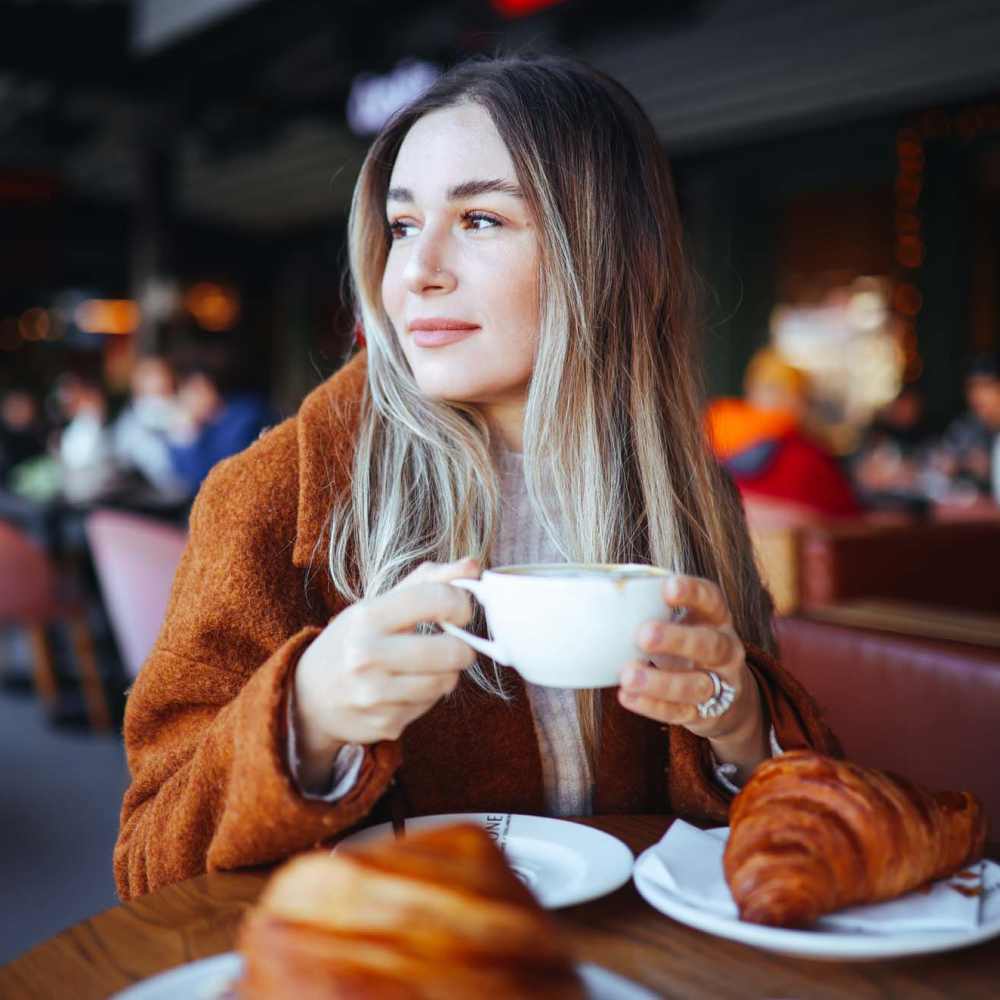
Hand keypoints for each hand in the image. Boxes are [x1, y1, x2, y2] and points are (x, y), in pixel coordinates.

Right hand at [292, 558, 479, 782]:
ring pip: (446, 682)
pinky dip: (428, 696)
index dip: (461, 604)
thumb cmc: (353, 640)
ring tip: (427, 666)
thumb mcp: (380, 604)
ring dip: (447, 673)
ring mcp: (374, 695)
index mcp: (368, 616)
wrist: (308, 696)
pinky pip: (430, 706)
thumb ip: (428, 581)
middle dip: (463, 648)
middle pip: (451, 651)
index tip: (460, 612)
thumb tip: (473, 566)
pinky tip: (407, 688)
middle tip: (456, 645)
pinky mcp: (383, 724)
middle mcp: (367, 655)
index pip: (437, 599)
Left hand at [617, 574, 766, 777]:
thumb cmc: (689, 646)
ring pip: (695, 685)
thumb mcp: (683, 622)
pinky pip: (679, 712)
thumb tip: (603, 598)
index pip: (712, 600)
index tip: (668, 587)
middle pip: (710, 645)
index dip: (693, 593)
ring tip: (628, 675)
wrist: (727, 696)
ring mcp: (720, 685)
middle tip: (643, 635)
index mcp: (717, 620)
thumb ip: (654, 609)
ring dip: (659, 682)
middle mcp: (726, 651)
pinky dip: (651, 705)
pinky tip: (627, 696)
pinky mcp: (706, 714)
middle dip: (677, 640)